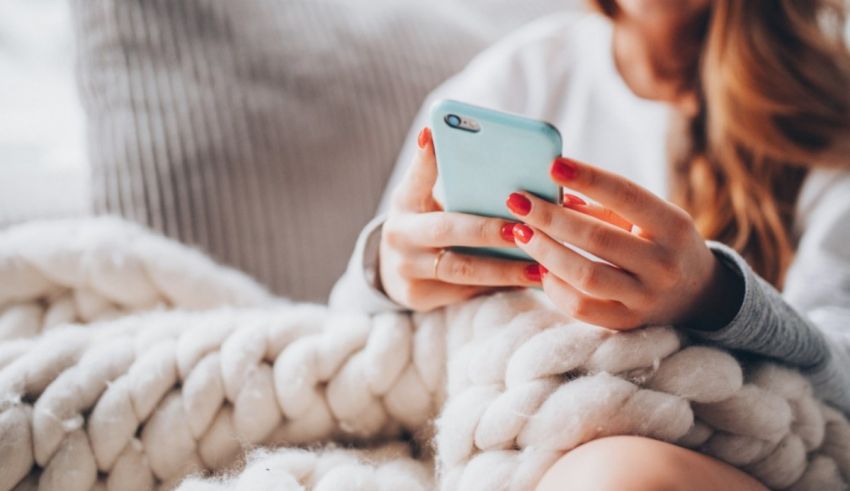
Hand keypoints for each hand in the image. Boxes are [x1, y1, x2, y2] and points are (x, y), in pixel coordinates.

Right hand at [379, 128, 542, 310]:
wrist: (394, 269)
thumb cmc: (424, 220)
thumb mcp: (422, 194)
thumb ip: (438, 171)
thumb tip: (443, 134)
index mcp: (405, 200)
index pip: (417, 176)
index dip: (427, 158)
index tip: (437, 135)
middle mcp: (400, 235)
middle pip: (448, 229)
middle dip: (487, 230)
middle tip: (522, 228)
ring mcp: (407, 269)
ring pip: (462, 269)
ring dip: (504, 268)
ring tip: (541, 265)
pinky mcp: (419, 297)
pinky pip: (467, 292)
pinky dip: (500, 286)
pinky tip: (530, 282)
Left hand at [506, 157, 738, 329]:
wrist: (697, 295)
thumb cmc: (661, 242)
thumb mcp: (650, 218)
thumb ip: (607, 207)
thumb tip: (557, 196)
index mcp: (673, 225)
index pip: (626, 196)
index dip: (588, 178)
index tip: (552, 165)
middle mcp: (663, 263)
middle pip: (597, 238)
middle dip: (550, 218)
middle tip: (517, 201)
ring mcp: (646, 298)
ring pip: (585, 276)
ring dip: (546, 252)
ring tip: (520, 233)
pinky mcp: (628, 323)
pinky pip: (582, 309)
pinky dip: (555, 288)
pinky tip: (540, 269)